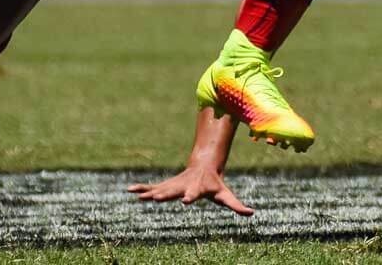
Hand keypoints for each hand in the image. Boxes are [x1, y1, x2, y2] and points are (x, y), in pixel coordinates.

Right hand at [127, 165, 252, 216]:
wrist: (204, 167)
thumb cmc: (215, 185)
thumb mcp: (226, 196)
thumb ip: (237, 205)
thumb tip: (252, 213)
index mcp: (197, 190)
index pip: (194, 194)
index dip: (190, 197)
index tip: (186, 201)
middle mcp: (183, 187)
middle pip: (174, 192)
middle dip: (165, 195)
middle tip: (156, 199)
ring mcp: (173, 185)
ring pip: (160, 189)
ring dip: (149, 193)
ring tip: (137, 197)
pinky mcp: (166, 186)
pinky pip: (152, 188)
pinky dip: (141, 189)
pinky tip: (129, 190)